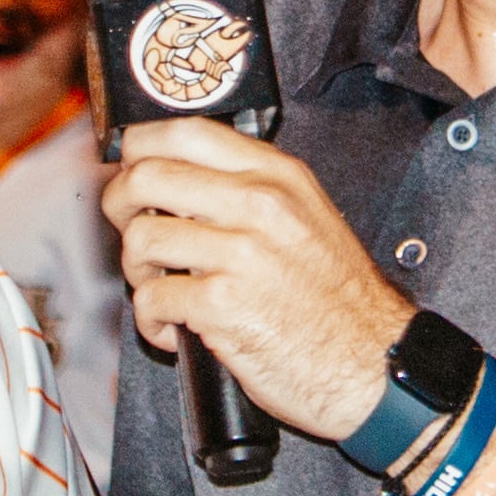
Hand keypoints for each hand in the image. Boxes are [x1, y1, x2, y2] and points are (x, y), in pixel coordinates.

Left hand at [103, 118, 416, 441]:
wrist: (374, 364)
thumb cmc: (337, 300)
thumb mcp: (306, 218)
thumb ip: (248, 191)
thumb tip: (173, 179)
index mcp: (277, 176)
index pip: (185, 131)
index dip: (139, 147)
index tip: (131, 170)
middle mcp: (259, 205)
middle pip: (147, 176)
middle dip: (121, 206)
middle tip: (135, 233)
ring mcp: (241, 254)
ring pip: (141, 237)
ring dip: (137, 270)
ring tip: (161, 289)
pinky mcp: (223, 306)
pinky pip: (151, 299)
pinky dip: (151, 320)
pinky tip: (175, 330)